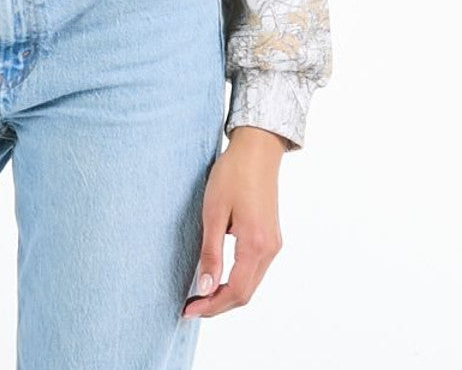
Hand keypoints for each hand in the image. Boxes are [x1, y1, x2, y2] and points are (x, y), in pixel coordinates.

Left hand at [181, 126, 285, 319]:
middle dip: (218, 305)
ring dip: (227, 294)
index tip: (188, 311)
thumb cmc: (233, 175)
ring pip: (251, 284)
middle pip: (245, 293)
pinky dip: (236, 281)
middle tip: (190, 308)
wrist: (257, 150)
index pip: (235, 291)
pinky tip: (217, 277)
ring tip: (199, 296)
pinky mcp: (271, 238)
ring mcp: (273, 244)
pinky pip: (254, 270)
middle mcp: (270, 250)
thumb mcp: (214, 212)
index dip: (212, 306)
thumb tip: (204, 287)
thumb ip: (211, 252)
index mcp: (256, 244)